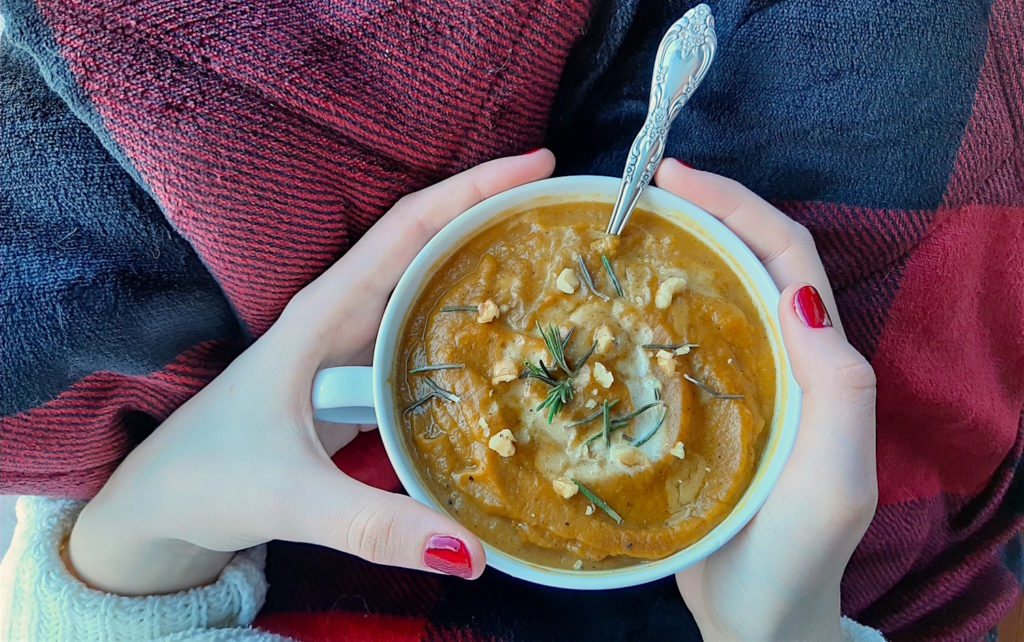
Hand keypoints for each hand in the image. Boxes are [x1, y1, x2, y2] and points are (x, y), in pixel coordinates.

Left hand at [68, 151, 556, 594]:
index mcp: (325, 313)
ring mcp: (351, 343)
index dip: (474, 189)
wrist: (164, 499)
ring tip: (557, 263)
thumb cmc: (210, 479)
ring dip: (486, 262)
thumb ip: (375, 526)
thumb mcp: (292, 499)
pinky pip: (424, 331)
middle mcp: (343, 314)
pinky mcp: (358, 375)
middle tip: (569, 213)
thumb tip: (476, 553)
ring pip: (428, 284)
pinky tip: (511, 341)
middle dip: (496, 215)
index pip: (409, 228)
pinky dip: (469, 319)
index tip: (539, 163)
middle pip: (429, 243)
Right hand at [654, 159, 877, 640]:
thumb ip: (834, 387)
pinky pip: (677, 344)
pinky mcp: (699, 412)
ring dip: (678, 253)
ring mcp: (739, 384)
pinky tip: (610, 307)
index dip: (738, 207)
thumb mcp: (833, 475)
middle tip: (641, 190)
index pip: (785, 259)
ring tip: (624, 231)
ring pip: (713, 297)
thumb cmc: (797, 552)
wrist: (756, 618)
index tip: (677, 177)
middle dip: (705, 214)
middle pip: (749, 263)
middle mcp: (780, 362)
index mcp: (816, 364)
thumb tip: (794, 295)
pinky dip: (652, 309)